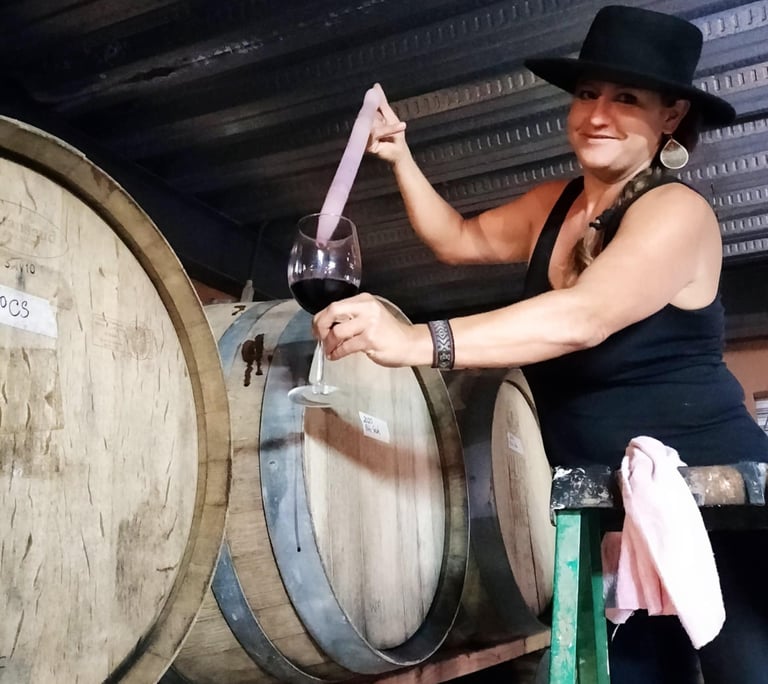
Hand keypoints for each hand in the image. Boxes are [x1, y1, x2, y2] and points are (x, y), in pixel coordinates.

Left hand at [313, 293, 429, 367]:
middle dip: (320, 327)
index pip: (334, 305)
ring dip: (328, 344)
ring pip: (337, 331)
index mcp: (364, 300)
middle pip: (333, 312)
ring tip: (329, 350)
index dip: (320, 318)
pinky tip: (335, 356)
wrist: (409, 344)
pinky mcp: (370, 339)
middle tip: (319, 338)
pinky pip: (346, 347)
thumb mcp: (369, 317)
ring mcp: (369, 323)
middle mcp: (366, 308)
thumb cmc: (387, 333)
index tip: (316, 329)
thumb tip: (325, 327)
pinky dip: (337, 353)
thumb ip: (350, 318)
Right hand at [366, 83, 408, 163]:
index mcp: (369, 120)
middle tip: (390, 115)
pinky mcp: (367, 145)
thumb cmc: (396, 137)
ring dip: (388, 126)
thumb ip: (382, 103)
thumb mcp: (390, 116)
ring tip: (402, 126)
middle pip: (368, 114)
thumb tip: (376, 86)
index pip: (368, 107)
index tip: (374, 89)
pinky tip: (401, 127)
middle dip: (379, 114)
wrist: (399, 152)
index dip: (371, 100)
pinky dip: (388, 130)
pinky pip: (376, 133)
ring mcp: (364, 137)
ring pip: (372, 124)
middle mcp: (364, 127)